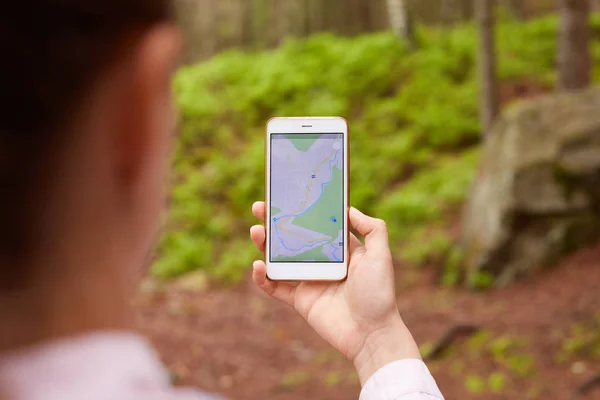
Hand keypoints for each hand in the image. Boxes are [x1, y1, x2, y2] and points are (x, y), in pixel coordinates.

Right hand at [250, 203, 420, 383]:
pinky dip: (263, 278)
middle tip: (260, 207)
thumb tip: (349, 208)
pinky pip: (276, 287)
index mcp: (340, 249)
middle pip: (293, 238)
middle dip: (275, 222)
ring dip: (265, 245)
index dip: (301, 210)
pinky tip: (259, 266)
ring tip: (256, 231)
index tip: (286, 195)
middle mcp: (323, 262)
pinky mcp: (300, 300)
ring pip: (280, 259)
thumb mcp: (381, 256)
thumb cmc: (379, 294)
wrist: (372, 334)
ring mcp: (310, 281)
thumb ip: (373, 228)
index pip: (316, 223)